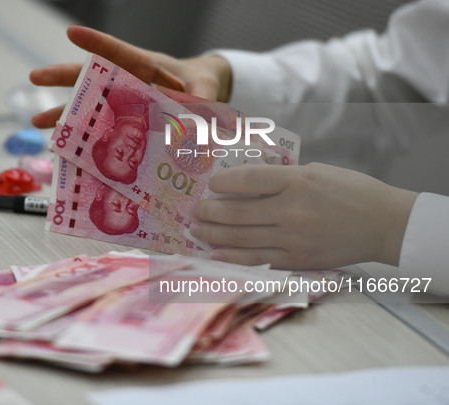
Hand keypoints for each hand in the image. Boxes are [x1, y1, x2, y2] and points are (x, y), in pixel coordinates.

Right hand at [29, 25, 231, 127]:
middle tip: (34, 77)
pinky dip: (86, 139)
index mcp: (147, 67)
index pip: (119, 52)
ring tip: (37, 122)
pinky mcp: (126, 121)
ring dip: (64, 113)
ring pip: (90, 105)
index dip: (96, 42)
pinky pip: (102, 128)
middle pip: (92, 76)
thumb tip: (194, 128)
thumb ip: (202, 105)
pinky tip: (67, 149)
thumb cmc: (203, 85)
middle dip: (63, 77)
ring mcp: (125, 102)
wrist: (204, 95)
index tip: (71, 32)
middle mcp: (129, 83)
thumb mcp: (206, 93)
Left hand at [190, 163, 417, 269]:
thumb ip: (281, 177)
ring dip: (214, 233)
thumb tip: (246, 181)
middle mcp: (291, 210)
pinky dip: (233, 257)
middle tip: (193, 209)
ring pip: (242, 237)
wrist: (383, 223)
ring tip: (196, 229)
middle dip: (210, 210)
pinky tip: (216, 253)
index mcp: (297, 181)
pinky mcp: (297, 259)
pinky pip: (258, 259)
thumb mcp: (316, 171)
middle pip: (238, 211)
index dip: (224, 181)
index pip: (248, 179)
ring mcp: (293, 238)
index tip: (211, 183)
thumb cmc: (350, 191)